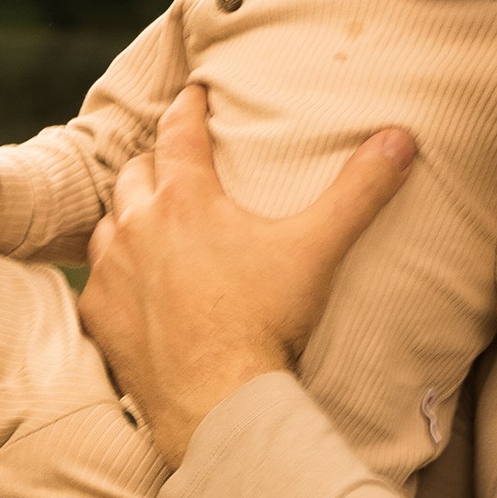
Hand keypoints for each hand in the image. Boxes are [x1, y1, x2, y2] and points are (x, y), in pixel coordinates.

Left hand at [77, 81, 415, 464]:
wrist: (216, 403)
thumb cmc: (265, 322)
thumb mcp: (318, 249)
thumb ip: (359, 191)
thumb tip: (401, 139)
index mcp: (187, 198)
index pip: (180, 130)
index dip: (188, 107)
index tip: (192, 94)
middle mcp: (139, 224)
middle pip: (135, 171)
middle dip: (154, 161)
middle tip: (170, 161)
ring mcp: (112, 270)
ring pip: (107, 221)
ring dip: (126, 215)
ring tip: (145, 220)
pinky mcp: (100, 314)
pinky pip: (95, 280)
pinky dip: (112, 274)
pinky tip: (129, 285)